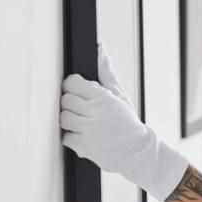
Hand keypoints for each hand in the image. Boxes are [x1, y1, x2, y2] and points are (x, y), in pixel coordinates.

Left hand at [60, 47, 188, 201]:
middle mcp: (94, 113)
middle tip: (82, 110)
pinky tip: (84, 136)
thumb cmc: (128, 123)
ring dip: (70, 121)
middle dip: (72, 104)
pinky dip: (72, 138)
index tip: (79, 93)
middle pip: (65, 100)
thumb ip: (106, 73)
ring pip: (63, 118)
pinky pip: (65, 137)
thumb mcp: (120, 96)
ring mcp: (88, 131)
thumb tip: (100, 49)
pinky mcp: (84, 147)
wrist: (138, 152)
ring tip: (82, 123)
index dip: (73, 87)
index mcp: (102, 97)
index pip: (71, 83)